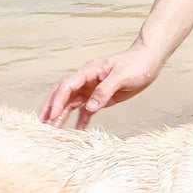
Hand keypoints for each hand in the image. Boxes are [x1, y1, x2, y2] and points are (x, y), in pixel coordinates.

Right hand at [40, 42, 162, 128]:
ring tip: (55, 129)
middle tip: (43, 122)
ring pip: (74, 103)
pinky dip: (82, 119)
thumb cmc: (136, 64)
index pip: (67, 86)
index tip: (53, 115)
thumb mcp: (121, 77)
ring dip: (64, 115)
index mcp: (89, 72)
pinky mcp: (102, 97)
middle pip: (64, 94)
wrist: (149, 61)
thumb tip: (89, 108)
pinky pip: (88, 109)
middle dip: (53, 107)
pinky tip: (78, 130)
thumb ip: (104, 91)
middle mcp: (87, 80)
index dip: (58, 100)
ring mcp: (93, 89)